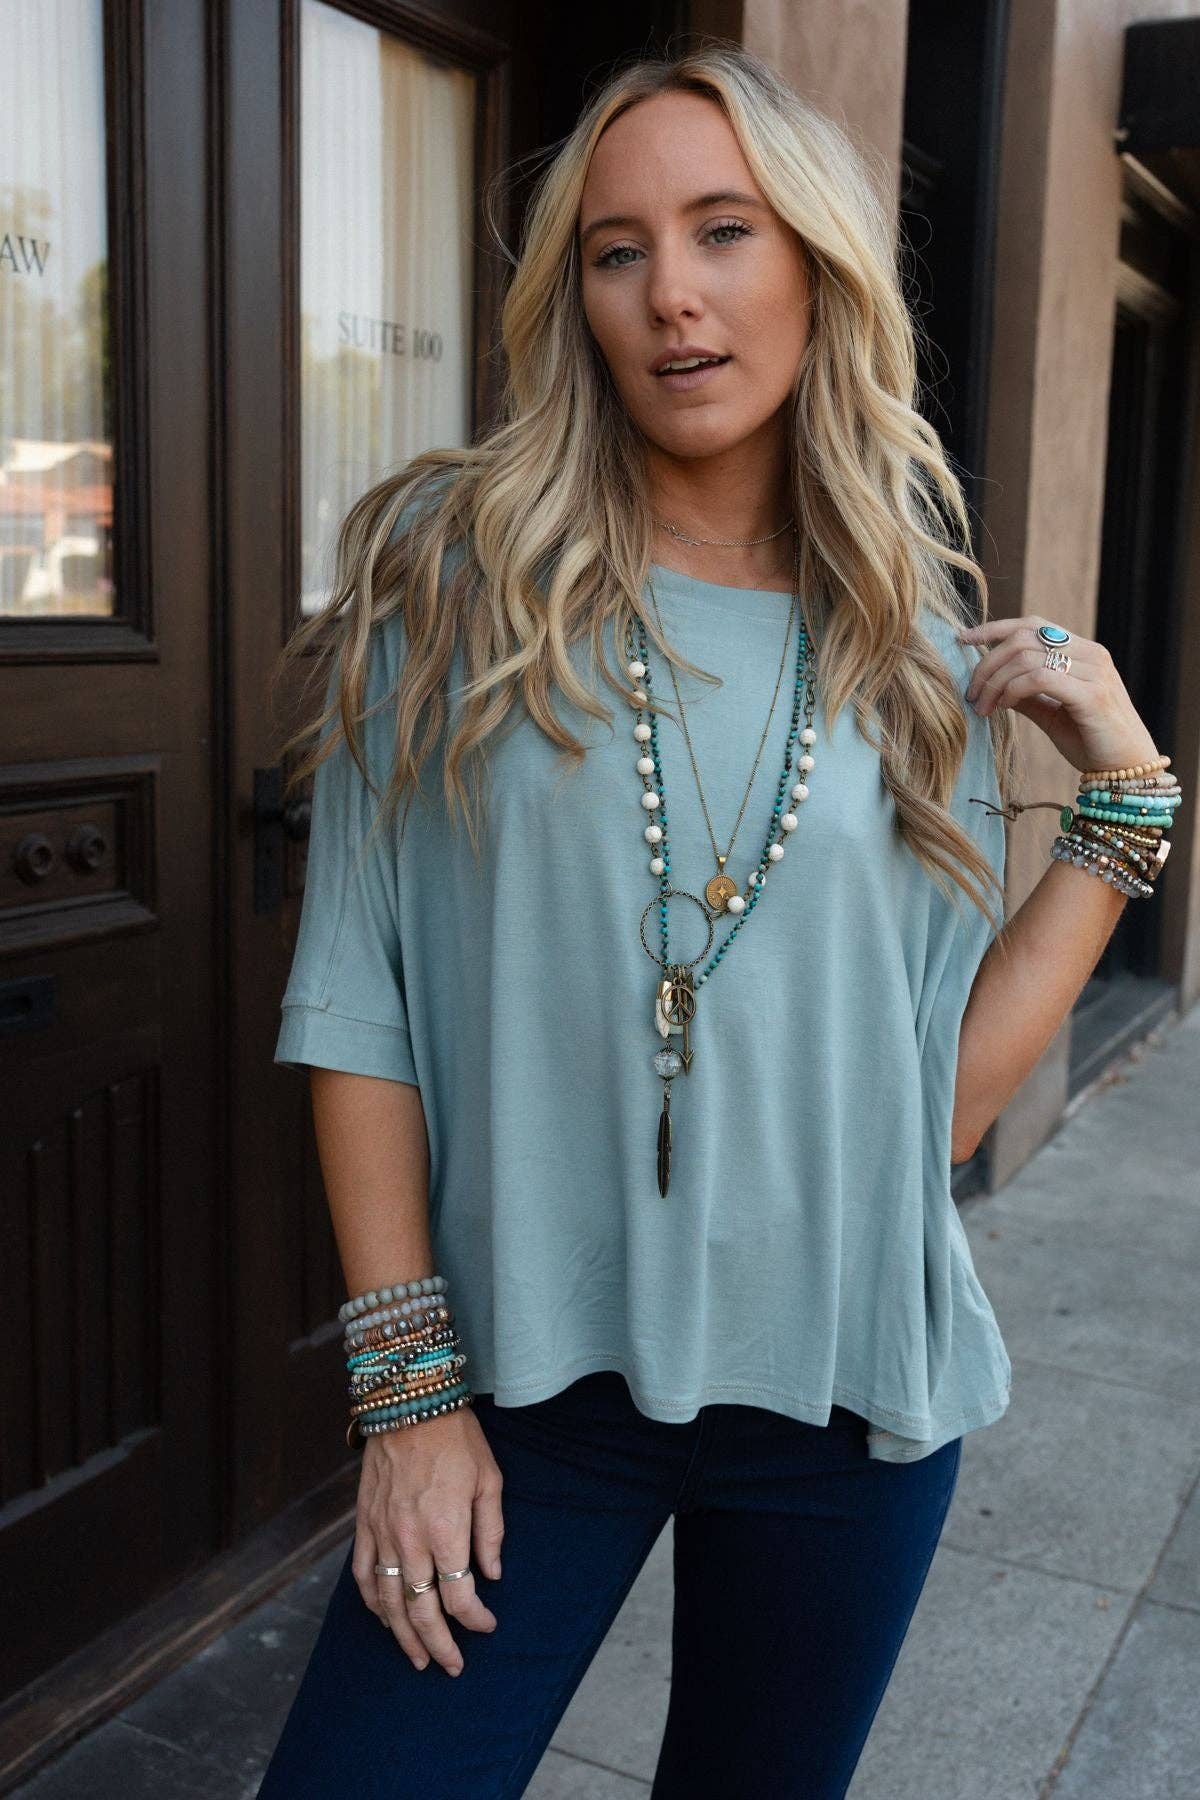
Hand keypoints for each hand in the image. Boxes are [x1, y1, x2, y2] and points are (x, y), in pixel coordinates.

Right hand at [352, 1406, 504, 1674]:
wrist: (410, 1403)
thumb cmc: (457, 1439)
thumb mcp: (489, 1480)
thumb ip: (490, 1532)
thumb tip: (492, 1575)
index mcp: (446, 1529)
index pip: (459, 1595)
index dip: (475, 1619)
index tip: (487, 1625)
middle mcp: (411, 1539)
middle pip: (421, 1610)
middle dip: (438, 1645)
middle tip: (451, 1666)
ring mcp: (383, 1534)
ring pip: (389, 1601)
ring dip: (402, 1635)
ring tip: (416, 1658)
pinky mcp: (365, 1524)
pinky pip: (364, 1574)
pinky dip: (373, 1602)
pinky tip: (384, 1617)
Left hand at [960, 615, 1159, 773]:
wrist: (1127, 772)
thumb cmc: (1091, 743)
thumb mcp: (1052, 714)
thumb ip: (1026, 695)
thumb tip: (993, 684)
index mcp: (1084, 652)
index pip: (1034, 624)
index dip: (995, 628)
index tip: (964, 639)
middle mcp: (1092, 655)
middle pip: (1024, 637)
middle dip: (987, 663)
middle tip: (971, 694)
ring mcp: (1095, 672)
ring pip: (1027, 656)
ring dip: (995, 682)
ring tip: (982, 707)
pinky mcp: (1092, 695)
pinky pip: (1040, 678)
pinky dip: (1012, 690)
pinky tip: (1002, 707)